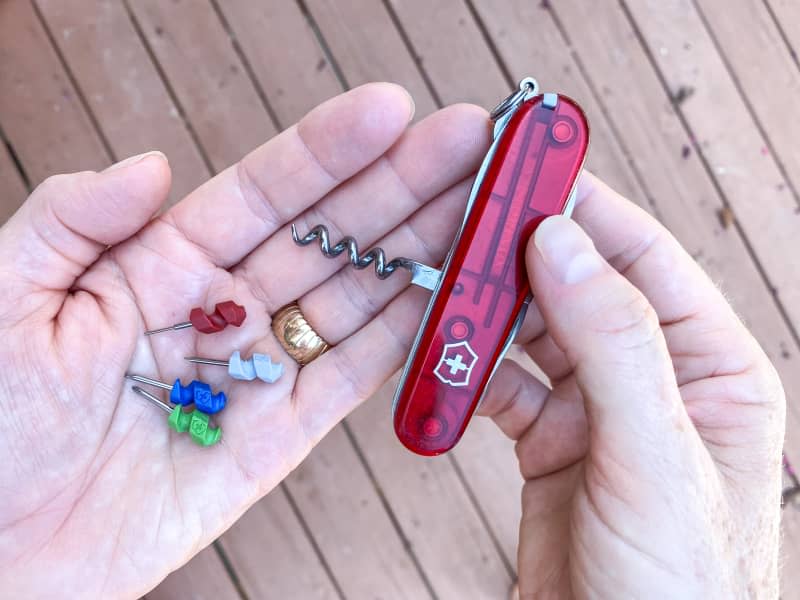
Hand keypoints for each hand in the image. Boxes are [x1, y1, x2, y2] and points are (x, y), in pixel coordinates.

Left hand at [0, 84, 492, 597]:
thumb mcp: (3, 297)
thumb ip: (73, 218)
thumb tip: (155, 165)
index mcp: (160, 261)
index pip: (263, 190)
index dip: (329, 149)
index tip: (391, 109)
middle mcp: (223, 306)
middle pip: (329, 234)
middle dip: (402, 183)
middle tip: (469, 141)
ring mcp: (259, 369)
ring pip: (356, 296)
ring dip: (419, 248)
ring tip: (482, 205)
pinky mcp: (281, 436)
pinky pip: (354, 377)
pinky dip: (407, 338)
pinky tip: (449, 294)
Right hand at [481, 174, 784, 596]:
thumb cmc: (679, 587)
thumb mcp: (655, 455)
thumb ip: (612, 341)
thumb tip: (561, 242)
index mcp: (710, 364)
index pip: (640, 256)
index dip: (581, 206)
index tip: (526, 166)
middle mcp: (652, 376)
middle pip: (575, 285)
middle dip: (516, 257)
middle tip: (463, 225)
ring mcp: (597, 407)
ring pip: (529, 332)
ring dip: (483, 315)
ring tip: (442, 293)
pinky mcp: (550, 440)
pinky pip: (500, 385)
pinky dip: (466, 373)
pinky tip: (443, 364)